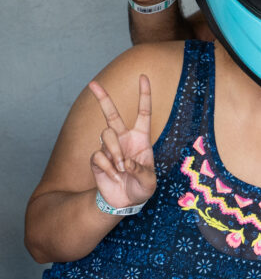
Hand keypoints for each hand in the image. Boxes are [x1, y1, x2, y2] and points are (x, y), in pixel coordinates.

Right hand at [88, 75, 156, 209]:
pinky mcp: (97, 159)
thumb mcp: (149, 181)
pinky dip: (107, 167)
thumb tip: (125, 162)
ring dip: (114, 153)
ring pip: (106, 136)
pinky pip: (98, 156)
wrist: (126, 201)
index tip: (143, 77)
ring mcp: (109, 148)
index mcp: (141, 138)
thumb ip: (140, 170)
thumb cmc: (142, 188)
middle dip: (102, 98)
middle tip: (93, 84)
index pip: (143, 112)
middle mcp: (124, 139)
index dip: (144, 94)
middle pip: (111, 114)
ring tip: (121, 169)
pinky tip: (114, 176)